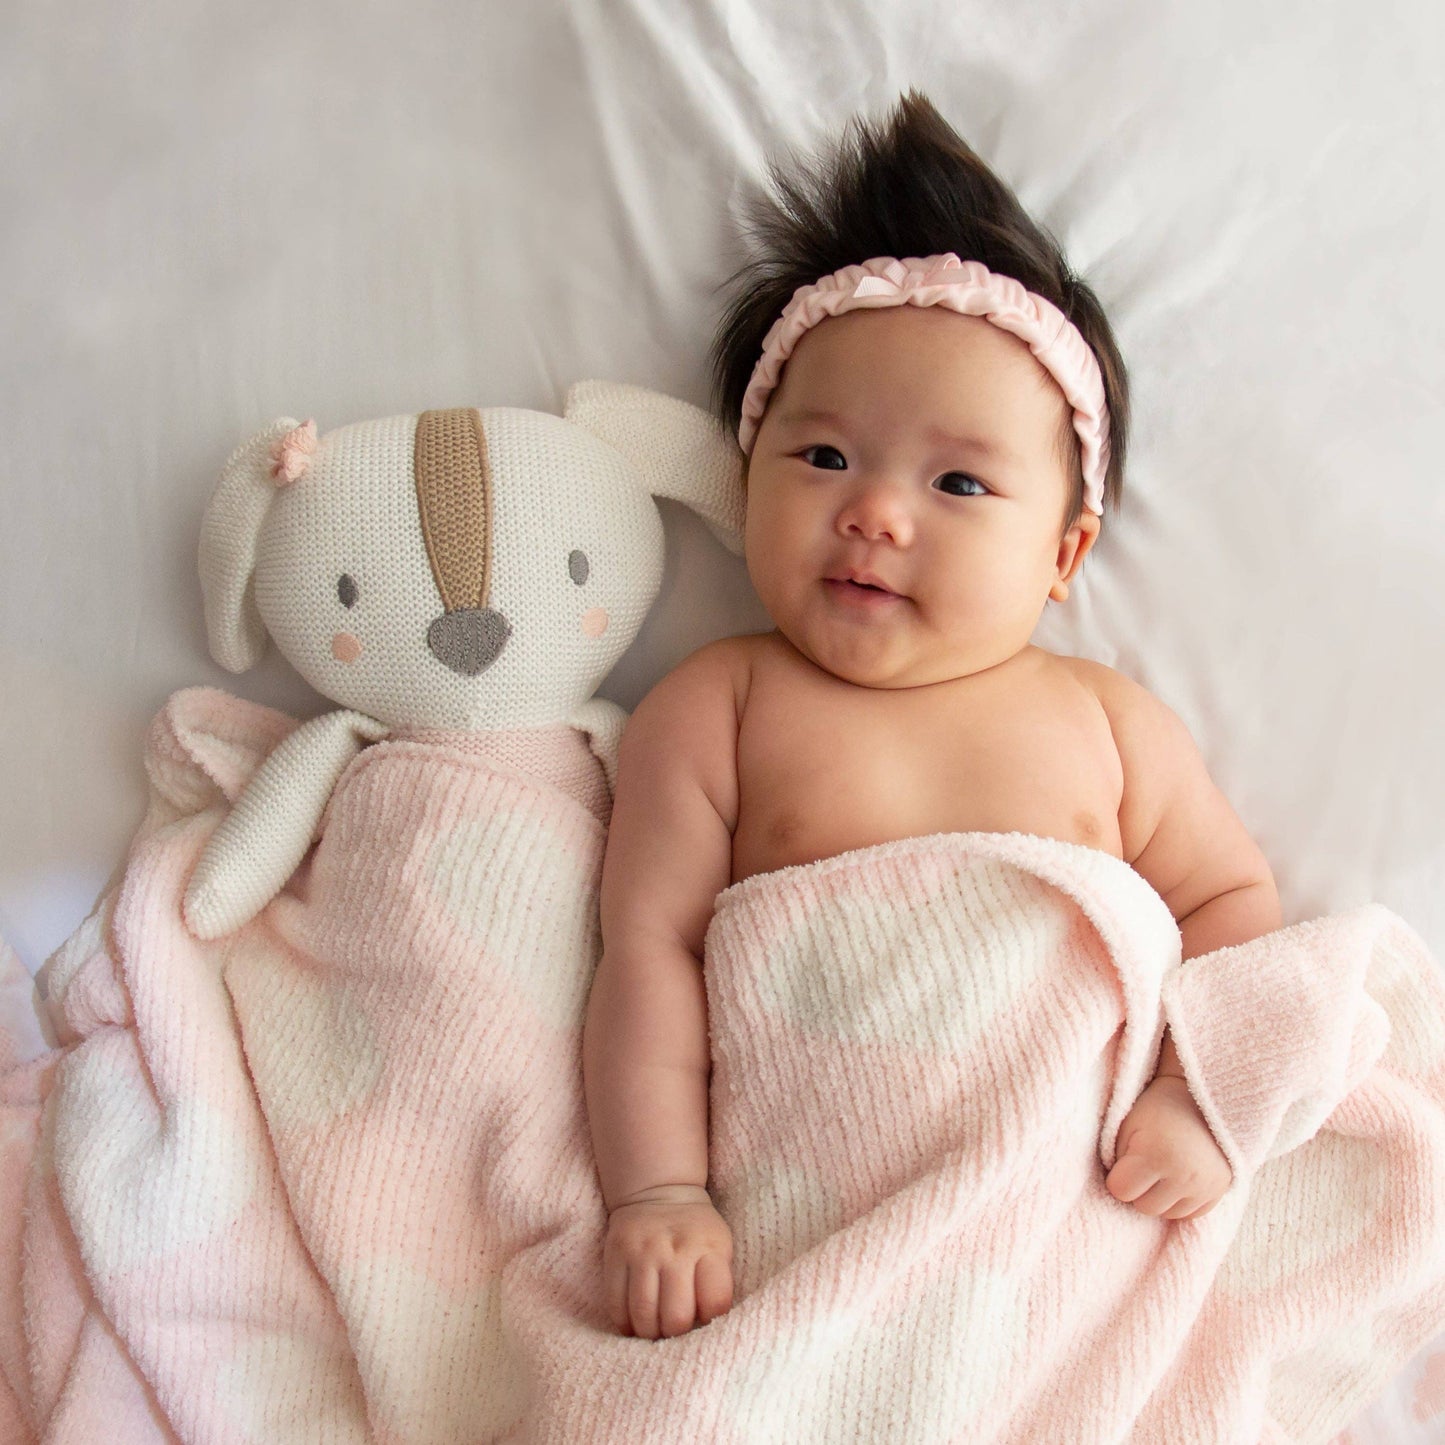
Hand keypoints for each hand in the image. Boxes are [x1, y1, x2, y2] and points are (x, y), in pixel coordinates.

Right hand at [602, 1184, 734, 1338]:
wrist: (658, 1191)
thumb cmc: (695, 1230)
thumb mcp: (720, 1245)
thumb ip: (718, 1282)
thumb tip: (706, 1328)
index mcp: (708, 1248)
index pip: (716, 1302)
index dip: (710, 1319)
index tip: (704, 1317)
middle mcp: (675, 1249)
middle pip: (676, 1316)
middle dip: (676, 1333)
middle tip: (675, 1329)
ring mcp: (643, 1251)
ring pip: (643, 1314)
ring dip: (649, 1332)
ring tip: (654, 1329)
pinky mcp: (616, 1254)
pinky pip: (615, 1304)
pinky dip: (625, 1323)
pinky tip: (634, 1322)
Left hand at [1105, 1075, 1232, 1220]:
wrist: (1202, 1095)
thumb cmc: (1157, 1108)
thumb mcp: (1127, 1125)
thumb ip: (1117, 1159)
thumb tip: (1117, 1189)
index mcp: (1154, 1154)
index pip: (1121, 1191)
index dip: (1118, 1177)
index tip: (1124, 1162)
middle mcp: (1182, 1175)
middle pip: (1144, 1207)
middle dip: (1139, 1189)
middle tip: (1144, 1164)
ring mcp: (1204, 1186)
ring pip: (1168, 1214)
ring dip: (1160, 1197)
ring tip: (1163, 1169)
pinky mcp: (1219, 1190)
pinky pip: (1190, 1214)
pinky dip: (1181, 1201)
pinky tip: (1178, 1177)